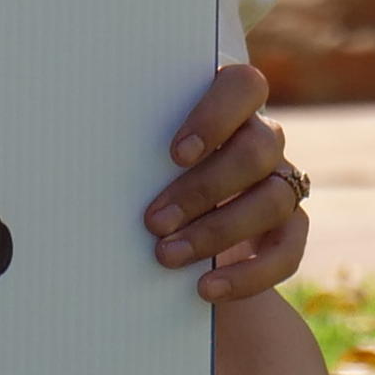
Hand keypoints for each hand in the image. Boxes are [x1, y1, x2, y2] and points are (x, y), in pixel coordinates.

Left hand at [144, 62, 309, 303]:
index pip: (243, 86)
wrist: (178, 238)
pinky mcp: (289, 228)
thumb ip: (136, 157)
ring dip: (218, 231)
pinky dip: (250, 274)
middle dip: (204, 189)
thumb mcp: (140, 165)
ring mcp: (280, 181)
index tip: (175, 154)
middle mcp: (262, 138)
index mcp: (227, 106)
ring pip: (274, 198)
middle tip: (153, 221)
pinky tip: (207, 288)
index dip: (215, 116)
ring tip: (167, 256)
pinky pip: (288, 250)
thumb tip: (84, 168)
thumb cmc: (145, 183)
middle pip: (258, 148)